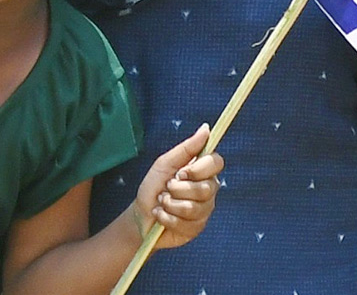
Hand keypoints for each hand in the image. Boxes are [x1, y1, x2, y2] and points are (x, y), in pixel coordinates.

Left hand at [134, 124, 223, 249]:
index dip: (199, 169)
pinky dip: (167, 218)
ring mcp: (204, 211)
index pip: (217, 162)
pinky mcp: (196, 228)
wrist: (140, 214)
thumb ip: (187, 147)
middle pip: (205, 188)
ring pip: (193, 207)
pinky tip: (161, 216)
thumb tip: (206, 128)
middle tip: (167, 188)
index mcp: (202, 171)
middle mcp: (208, 190)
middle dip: (178, 189)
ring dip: (170, 204)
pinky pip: (185, 223)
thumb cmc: (153, 186)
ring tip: (162, 202)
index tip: (181, 172)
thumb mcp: (166, 162)